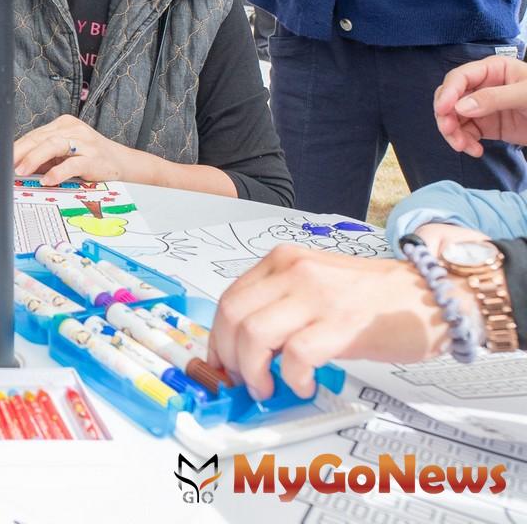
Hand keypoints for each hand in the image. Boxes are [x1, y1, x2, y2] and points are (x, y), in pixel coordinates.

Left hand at [12, 115, 150, 184]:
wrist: (124, 164)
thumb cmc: (90, 159)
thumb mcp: (65, 154)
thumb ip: (44, 158)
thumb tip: (16, 168)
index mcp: (63, 125)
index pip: (35, 134)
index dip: (17, 146)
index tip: (0, 158)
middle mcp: (73, 129)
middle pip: (40, 137)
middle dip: (20, 151)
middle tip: (4, 164)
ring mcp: (85, 142)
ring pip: (54, 145)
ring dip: (34, 158)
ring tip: (20, 171)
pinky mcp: (94, 158)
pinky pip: (73, 163)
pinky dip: (58, 172)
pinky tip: (47, 180)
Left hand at [209, 245, 463, 399]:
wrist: (431, 296)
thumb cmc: (376, 297)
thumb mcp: (315, 285)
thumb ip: (280, 304)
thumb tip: (247, 344)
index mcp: (283, 261)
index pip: (229, 298)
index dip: (217, 336)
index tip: (221, 360)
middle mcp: (295, 272)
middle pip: (233, 316)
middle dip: (228, 355)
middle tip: (241, 379)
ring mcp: (318, 297)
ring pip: (255, 335)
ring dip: (253, 371)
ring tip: (268, 386)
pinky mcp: (342, 325)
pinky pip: (296, 356)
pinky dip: (291, 378)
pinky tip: (303, 385)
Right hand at [433, 55, 526, 154]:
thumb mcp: (525, 95)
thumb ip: (494, 98)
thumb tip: (460, 107)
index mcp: (493, 70)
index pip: (460, 77)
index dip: (448, 93)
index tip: (443, 111)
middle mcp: (483, 86)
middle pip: (451, 97)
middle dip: (446, 115)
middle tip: (449, 131)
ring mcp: (483, 107)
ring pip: (454, 117)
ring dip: (454, 133)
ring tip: (463, 147)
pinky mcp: (487, 125)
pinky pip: (466, 132)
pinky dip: (465, 142)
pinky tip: (475, 150)